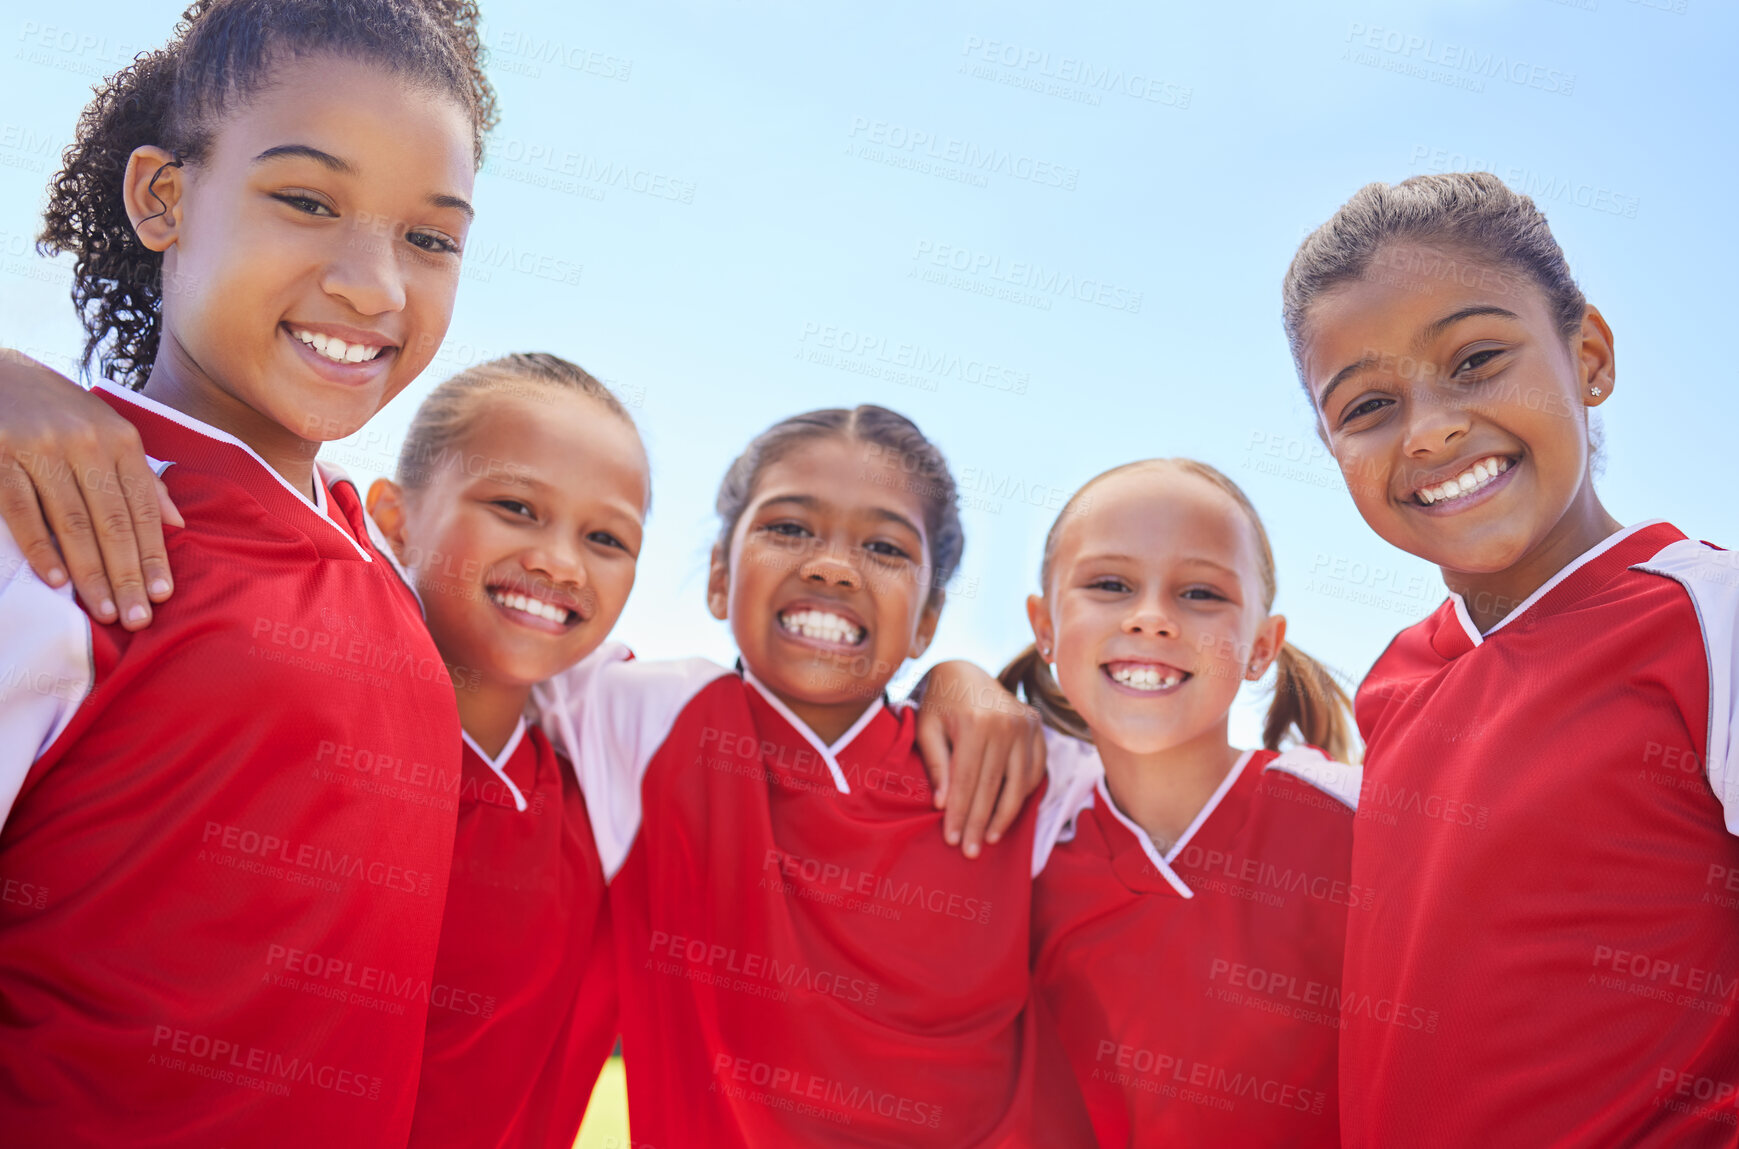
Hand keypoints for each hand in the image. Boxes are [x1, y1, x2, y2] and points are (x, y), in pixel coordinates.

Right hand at [0, 349, 182, 628]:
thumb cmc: (58, 412)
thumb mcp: (107, 432)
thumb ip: (141, 477)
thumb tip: (177, 522)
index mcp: (121, 439)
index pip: (143, 509)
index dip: (154, 554)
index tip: (162, 595)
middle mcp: (86, 442)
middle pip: (113, 522)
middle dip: (127, 575)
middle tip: (137, 619)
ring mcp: (40, 449)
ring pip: (72, 523)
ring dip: (90, 573)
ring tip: (104, 611)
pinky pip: (23, 511)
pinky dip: (40, 549)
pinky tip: (56, 581)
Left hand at [914, 660, 1045, 857]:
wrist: (965, 670)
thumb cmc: (939, 703)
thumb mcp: (926, 727)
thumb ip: (936, 764)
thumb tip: (943, 804)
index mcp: (977, 722)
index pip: (967, 780)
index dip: (959, 813)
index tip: (952, 839)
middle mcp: (1007, 724)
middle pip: (992, 787)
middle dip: (979, 823)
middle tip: (969, 852)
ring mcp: (1027, 726)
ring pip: (1018, 784)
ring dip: (1003, 817)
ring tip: (988, 839)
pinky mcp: (1038, 729)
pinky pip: (1035, 771)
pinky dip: (1022, 795)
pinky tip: (1006, 813)